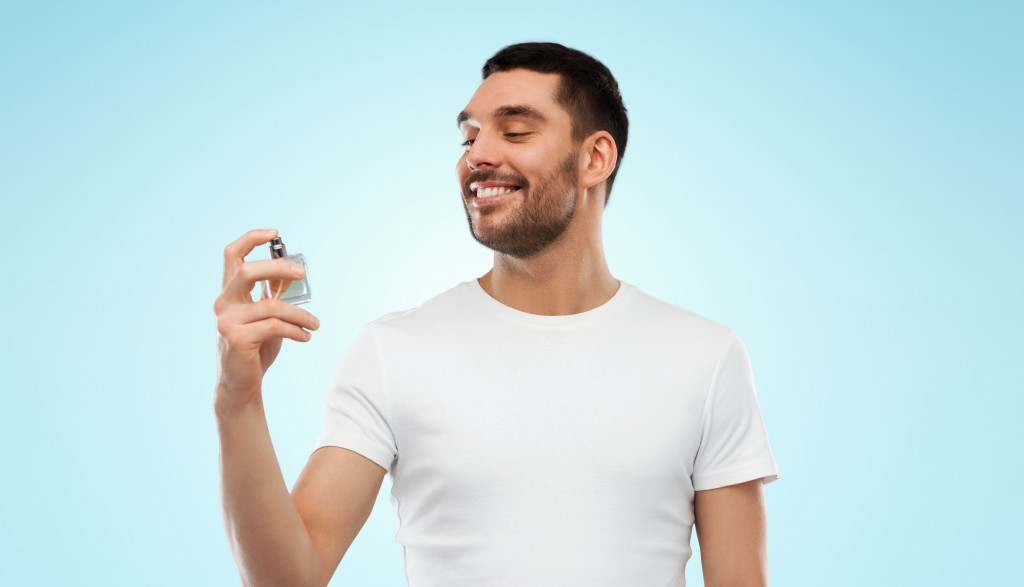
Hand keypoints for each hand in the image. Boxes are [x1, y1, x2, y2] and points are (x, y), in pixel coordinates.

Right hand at [213, 228, 320, 414]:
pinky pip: (275, 326)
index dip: (251, 239)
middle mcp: (224, 303)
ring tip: (314, 324)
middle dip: (278, 268)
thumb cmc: (256, 348)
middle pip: (247, 271)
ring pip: (272, 305)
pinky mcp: (237, 338)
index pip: (232, 255)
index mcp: (230, 293)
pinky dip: (296, 330)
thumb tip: (291, 270)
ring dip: (300, 314)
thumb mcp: (266, 316)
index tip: (275, 234)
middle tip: (303, 274)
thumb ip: (273, 295)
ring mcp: (227, 321)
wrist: (241, 385)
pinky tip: (305, 337)